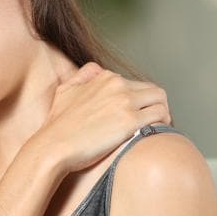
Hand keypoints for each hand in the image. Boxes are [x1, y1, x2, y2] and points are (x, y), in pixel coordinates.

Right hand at [29, 62, 171, 172]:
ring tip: (158, 127)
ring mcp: (124, 102)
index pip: (135, 84)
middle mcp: (116, 85)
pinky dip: (163, 123)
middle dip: (155, 106)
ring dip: (163, 113)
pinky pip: (160, 116)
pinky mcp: (130, 121)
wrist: (53, 146)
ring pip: (161, 100)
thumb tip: (96, 69)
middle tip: (153, 122)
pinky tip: (156, 134)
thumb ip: (82, 76)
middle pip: (153, 91)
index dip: (140, 100)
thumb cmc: (57, 125)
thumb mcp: (65, 91)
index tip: (138, 114)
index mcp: (104, 77)